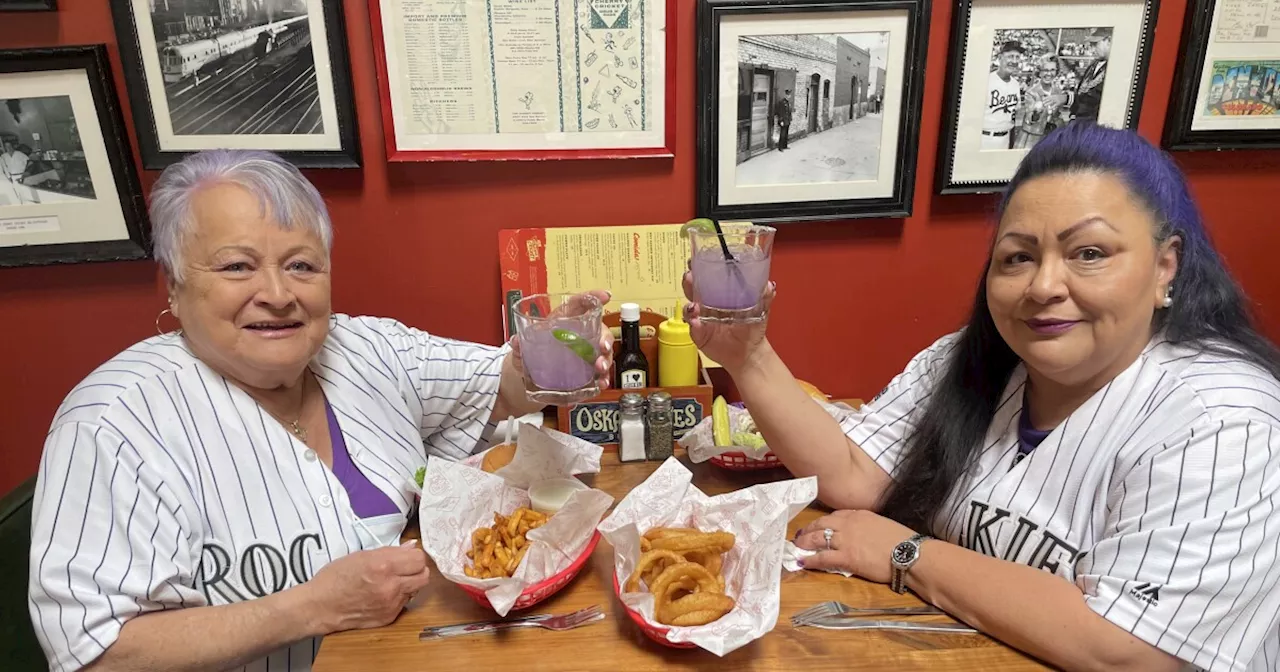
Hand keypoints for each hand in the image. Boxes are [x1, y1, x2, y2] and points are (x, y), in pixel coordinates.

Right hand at [304, 541, 430, 632]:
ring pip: (416, 590)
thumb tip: (411, 547)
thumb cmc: (335, 578)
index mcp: (383, 566)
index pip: (419, 558)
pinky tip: (383, 594)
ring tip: (391, 581)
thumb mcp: (361, 555)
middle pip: (424, 575)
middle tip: (405, 568)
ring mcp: (391, 604)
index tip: (407, 556)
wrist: (320, 606)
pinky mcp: (389, 617)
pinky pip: (404, 603)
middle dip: (417, 570)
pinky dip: (398, 597)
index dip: (414, 556)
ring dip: (409, 584)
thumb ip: (390, 552)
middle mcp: (391, 586)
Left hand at [509, 289, 614, 390]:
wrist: (528, 375)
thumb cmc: (530, 352)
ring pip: (603, 352)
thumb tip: (516, 342)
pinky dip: (603, 379)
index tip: (604, 296)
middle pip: (599, 329)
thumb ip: (519, 344)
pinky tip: (601, 383)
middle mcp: (578, 334)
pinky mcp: (585, 371)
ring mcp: (584, 353)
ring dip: (605, 359)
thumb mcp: (522, 347)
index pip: (579, 304)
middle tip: (603, 347)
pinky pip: (599, 373)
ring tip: (600, 368)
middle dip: (605, 337)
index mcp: (563, 320)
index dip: (593, 297)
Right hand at [681, 270, 774, 373]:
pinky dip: (694, 325)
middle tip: (690, 276)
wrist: (748, 353)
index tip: (696, 260)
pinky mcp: (699, 334)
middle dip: (689, 281)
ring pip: (689, 307)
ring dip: (689, 304)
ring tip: (694, 305)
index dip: (699, 267)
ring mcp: (701, 319)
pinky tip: (697, 322)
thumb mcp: (760, 310)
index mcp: (720, 294)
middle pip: (692, 288)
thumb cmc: (752, 328)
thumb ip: (764, 297)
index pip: (706, 276)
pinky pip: (693, 328)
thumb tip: (769, 285)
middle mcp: (707, 304)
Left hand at [793, 510, 916, 582]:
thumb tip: (864, 535)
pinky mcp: (846, 557)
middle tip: (799, 536)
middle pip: (821, 524)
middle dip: (808, 530)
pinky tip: (803, 562)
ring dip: (804, 543)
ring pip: (817, 538)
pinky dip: (810, 560)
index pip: (835, 516)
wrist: (910, 553)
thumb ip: (869, 527)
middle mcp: (849, 524)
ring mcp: (846, 540)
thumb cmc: (903, 542)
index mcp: (859, 515)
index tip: (817, 526)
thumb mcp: (883, 525)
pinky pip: (822, 558)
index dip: (823, 522)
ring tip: (796, 547)